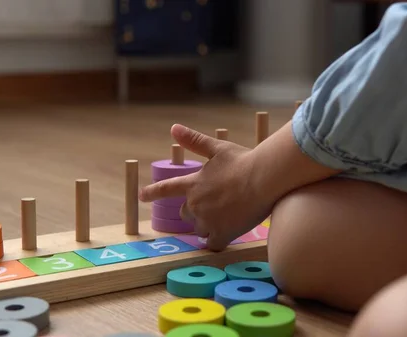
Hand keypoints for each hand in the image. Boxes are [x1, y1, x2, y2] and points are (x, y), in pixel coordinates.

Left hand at [138, 124, 274, 250]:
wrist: (264, 178)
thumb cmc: (243, 161)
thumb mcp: (217, 148)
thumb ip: (194, 141)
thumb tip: (173, 127)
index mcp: (192, 184)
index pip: (166, 189)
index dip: (153, 192)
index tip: (142, 196)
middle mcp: (195, 204)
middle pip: (186, 213)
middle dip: (196, 210)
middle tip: (217, 203)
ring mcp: (207, 220)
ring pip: (200, 229)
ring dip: (209, 224)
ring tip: (228, 215)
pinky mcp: (222, 233)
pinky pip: (213, 244)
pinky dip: (218, 240)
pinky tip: (227, 234)